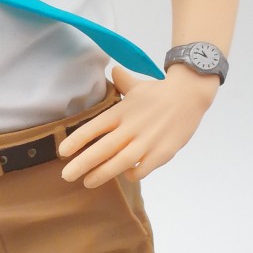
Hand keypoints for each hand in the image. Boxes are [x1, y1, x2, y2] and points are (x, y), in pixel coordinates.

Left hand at [59, 63, 218, 187]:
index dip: (77, 140)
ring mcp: (147, 141)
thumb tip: (112, 70)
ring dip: (102, 174)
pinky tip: (126, 174)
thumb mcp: (137, 86)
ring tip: (87, 182)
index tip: (62, 151)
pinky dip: (132, 174)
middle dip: (82, 163)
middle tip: (66, 176)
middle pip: (103, 149)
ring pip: (120, 162)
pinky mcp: (162, 153)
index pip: (94, 127)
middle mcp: (132, 127)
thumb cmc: (159, 92)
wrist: (190, 95)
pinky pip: (142, 169)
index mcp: (122, 111)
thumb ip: (122, 82)